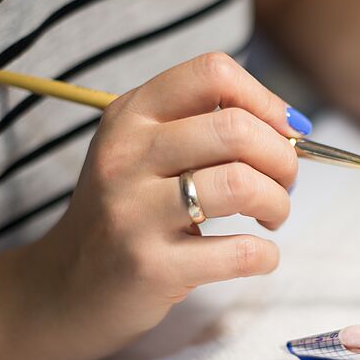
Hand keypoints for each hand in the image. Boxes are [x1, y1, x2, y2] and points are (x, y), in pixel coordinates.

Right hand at [45, 52, 305, 359]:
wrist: (67, 286)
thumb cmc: (127, 213)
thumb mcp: (144, 153)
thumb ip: (203, 128)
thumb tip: (292, 129)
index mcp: (131, 115)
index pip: (213, 73)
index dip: (267, 101)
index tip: (286, 133)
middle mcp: (127, 155)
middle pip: (236, 128)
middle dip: (283, 158)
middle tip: (284, 184)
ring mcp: (134, 213)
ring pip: (240, 184)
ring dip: (278, 203)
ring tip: (271, 217)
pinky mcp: (151, 268)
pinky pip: (239, 252)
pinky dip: (267, 255)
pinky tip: (259, 256)